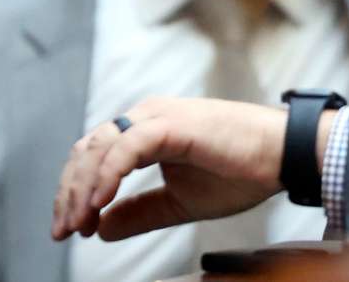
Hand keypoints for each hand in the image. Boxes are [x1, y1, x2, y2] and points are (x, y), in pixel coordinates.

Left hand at [50, 97, 288, 241]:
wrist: (284, 155)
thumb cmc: (242, 171)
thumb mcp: (180, 202)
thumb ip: (140, 212)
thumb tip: (102, 228)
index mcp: (147, 131)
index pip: (94, 157)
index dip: (76, 193)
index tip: (73, 228)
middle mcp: (147, 117)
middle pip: (88, 150)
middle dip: (70, 193)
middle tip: (64, 231)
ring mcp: (158, 116)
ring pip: (101, 146)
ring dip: (82, 187)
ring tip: (78, 222)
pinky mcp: (173, 124)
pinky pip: (128, 147)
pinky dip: (108, 174)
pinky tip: (100, 203)